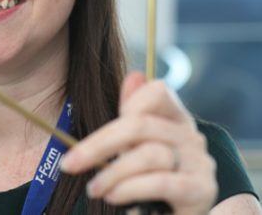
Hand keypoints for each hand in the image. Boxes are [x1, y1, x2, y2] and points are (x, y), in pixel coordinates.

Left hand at [60, 72, 216, 214]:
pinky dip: (130, 188)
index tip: (101, 129)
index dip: (128, 103)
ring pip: (149, 155)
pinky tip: (113, 196)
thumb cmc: (150, 176)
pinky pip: (161, 182)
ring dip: (112, 173)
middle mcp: (191, 135)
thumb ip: (132, 112)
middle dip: (98, 144)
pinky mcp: (201, 190)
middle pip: (140, 125)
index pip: (157, 91)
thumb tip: (134, 75)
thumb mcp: (136, 143)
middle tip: (70, 164)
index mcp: (176, 118)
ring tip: (94, 189)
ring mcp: (199, 162)